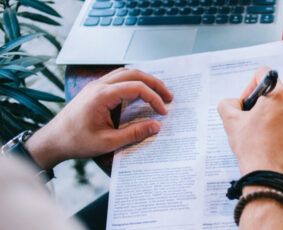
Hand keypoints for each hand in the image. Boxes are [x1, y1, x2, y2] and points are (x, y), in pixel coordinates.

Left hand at [25, 68, 172, 169]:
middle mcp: (99, 85)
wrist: (53, 141)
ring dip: (144, 80)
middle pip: (134, 73)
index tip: (163, 112)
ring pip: (126, 73)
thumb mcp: (108, 142)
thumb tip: (156, 126)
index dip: (154, 98)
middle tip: (169, 96)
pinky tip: (140, 93)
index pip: (137, 88)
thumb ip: (134, 133)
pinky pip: (118, 79)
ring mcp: (96, 85)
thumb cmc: (76, 141)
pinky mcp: (95, 90)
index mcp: (102, 95)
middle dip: (154, 83)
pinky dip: (133, 83)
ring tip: (158, 93)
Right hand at [217, 67, 282, 181]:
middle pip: (276, 94)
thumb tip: (234, 103)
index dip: (250, 87)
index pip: (263, 74)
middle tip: (253, 122)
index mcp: (279, 94)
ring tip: (264, 135)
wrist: (270, 177)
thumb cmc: (253, 149)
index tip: (247, 105)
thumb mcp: (231, 122)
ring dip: (275, 117)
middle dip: (263, 105)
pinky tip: (275, 143)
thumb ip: (228, 104)